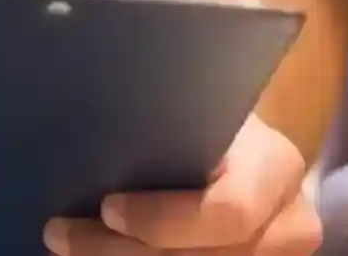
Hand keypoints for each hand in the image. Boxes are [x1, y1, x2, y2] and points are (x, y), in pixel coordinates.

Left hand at [45, 114, 319, 255]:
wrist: (242, 153)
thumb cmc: (210, 117)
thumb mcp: (202, 106)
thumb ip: (172, 119)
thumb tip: (92, 122)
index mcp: (277, 170)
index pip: (230, 211)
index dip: (163, 220)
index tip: (106, 207)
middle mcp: (288, 226)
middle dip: (121, 252)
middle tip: (60, 234)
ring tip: (69, 245)